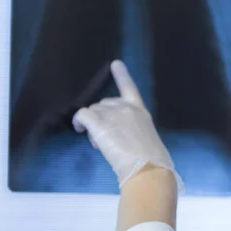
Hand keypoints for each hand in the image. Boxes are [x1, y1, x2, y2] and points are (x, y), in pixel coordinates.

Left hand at [72, 60, 183, 191]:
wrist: (147, 166)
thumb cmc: (152, 159)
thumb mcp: (146, 138)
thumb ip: (133, 130)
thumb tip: (118, 137)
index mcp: (140, 111)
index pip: (129, 88)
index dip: (122, 75)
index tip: (115, 64)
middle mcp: (125, 107)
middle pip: (104, 104)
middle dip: (102, 117)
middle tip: (107, 137)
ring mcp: (111, 114)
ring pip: (93, 111)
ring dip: (93, 125)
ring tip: (101, 144)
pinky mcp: (98, 123)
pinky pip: (82, 115)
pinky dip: (78, 122)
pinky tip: (80, 129)